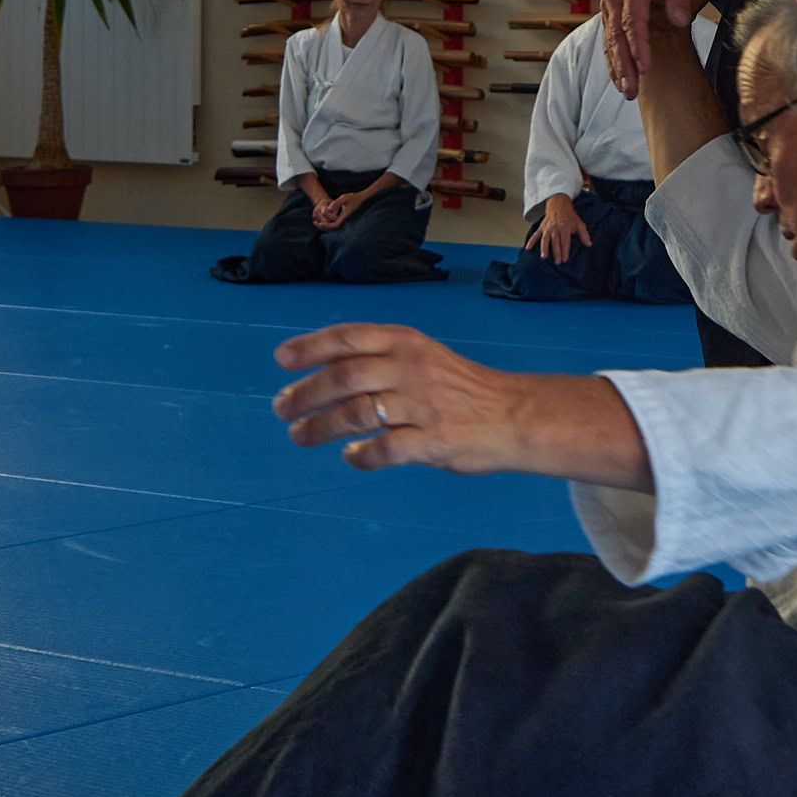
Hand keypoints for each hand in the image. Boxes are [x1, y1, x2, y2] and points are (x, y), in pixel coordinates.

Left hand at [273, 324, 531, 473]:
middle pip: (345, 376)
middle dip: (307, 393)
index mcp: (406, 341)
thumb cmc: (458, 386)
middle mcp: (411, 368)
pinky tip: (351, 458)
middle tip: (281, 408)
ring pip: (359, 414)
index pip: (349, 337)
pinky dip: (362, 456)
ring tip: (299, 436)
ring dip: (322, 427)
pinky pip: (387, 450)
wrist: (515, 415)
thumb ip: (378, 358)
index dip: (311, 347)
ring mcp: (423, 405)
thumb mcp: (421, 355)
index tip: (281, 360)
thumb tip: (321, 365)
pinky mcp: (434, 441)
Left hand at [313, 193, 359, 230]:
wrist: (361, 199)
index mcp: (345, 217)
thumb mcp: (344, 198)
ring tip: (316, 222)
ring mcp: (345, 221)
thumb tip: (329, 209)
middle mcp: (345, 221)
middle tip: (314, 223)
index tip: (319, 223)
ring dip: (325, 226)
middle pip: (333, 229)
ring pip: (333, 227)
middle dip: (323, 227)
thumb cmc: (352, 197)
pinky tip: (322, 220)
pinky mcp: (344, 220)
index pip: (335, 225)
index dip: (327, 226)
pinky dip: (328, 224)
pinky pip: (335, 224)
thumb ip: (337, 203)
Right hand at [534, 195, 590, 264]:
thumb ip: (584, 234)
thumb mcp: (579, 223)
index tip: (565, 259)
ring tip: (544, 257)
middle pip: (556, 242)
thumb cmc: (569, 216)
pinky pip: (535, 235)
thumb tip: (589, 244)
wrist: (558, 204)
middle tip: (557, 262)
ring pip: (545, 239)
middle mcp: (555, 227)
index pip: (565, 241)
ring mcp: (547, 228)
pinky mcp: (541, 227)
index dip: (565, 250)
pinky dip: (531, 241)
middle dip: (556, 252)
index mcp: (565, 227)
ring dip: (544, 248)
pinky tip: (528, 248)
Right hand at [598, 0, 700, 100]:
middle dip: (623, 66)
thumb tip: (680, 19)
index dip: (638, 46)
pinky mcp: (610, 12)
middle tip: (632, 91)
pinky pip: (608, 39)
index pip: (633, 21)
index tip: (645, 67)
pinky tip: (619, 80)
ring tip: (627, 92)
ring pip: (610, 41)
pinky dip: (613, 61)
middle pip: (616, 37)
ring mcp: (609, 5)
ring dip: (617, 68)